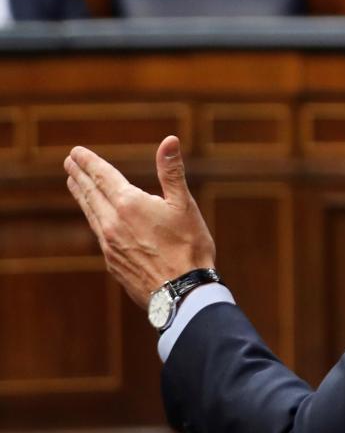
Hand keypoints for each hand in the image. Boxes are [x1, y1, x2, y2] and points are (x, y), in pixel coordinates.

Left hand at [64, 136, 214, 308]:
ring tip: (74, 184)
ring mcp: (109, 244)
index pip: (103, 176)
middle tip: (69, 163)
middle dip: (80, 176)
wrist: (180, 292)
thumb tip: (169, 140)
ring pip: (90, 213)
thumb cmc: (188, 246)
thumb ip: (171, 172)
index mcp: (129, 204)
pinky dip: (91, 217)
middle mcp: (112, 222)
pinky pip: (97, 232)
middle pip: (90, 193)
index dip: (90, 162)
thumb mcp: (184, 204)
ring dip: (81, 195)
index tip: (76, 152)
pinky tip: (95, 218)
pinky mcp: (112, 261)